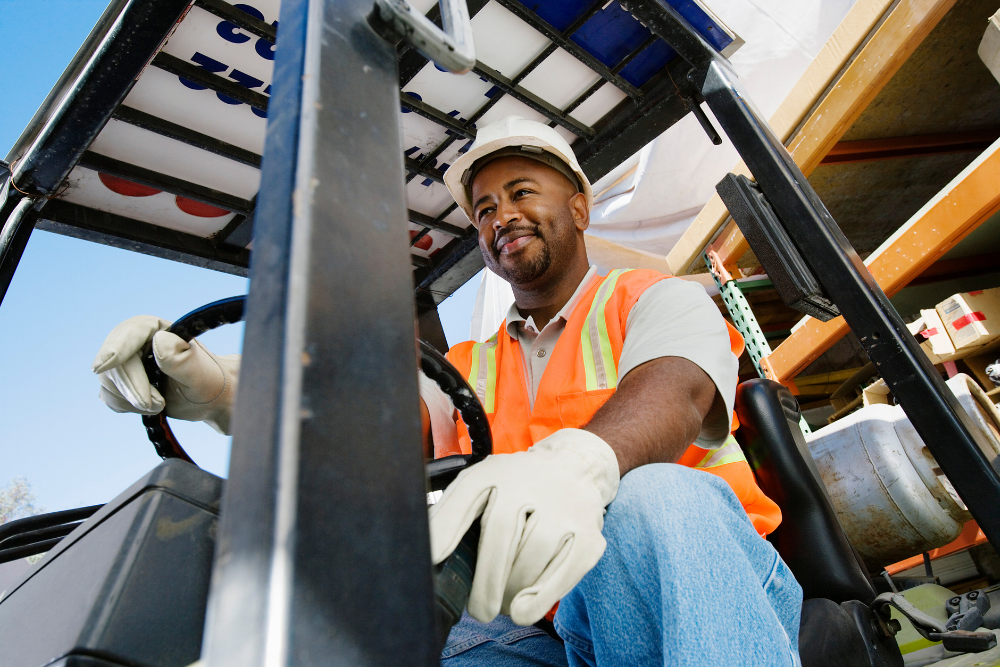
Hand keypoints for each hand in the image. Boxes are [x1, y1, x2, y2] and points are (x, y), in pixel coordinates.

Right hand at [92, 315, 239, 433]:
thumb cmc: (209, 380)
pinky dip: (127, 405)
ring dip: (132, 399)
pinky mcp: (121, 381)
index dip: (116, 347)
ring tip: (161, 404)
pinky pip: (109, 395)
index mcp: (159, 329)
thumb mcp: (199, 372)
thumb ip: (179, 358)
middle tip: (158, 404)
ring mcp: (127, 361)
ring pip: (109, 380)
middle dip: (132, 386)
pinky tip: (150, 405)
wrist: (209, 397)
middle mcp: (138, 342)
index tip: (104, 367)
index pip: (132, 332)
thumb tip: (158, 340)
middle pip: (115, 361)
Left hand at [429, 429, 618, 624]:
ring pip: (531, 558)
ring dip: (511, 591)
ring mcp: (562, 509)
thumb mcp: (481, 486)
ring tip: (502, 604)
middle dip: (485, 580)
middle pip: (501, 534)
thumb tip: (428, 552)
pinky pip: (564, 573)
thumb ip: (452, 513)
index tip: (433, 556)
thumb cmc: (516, 488)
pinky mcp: (587, 536)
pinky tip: (524, 610)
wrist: (574, 470)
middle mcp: (529, 484)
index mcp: (495, 473)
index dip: (447, 526)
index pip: (466, 496)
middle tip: (479, 610)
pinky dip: (541, 597)